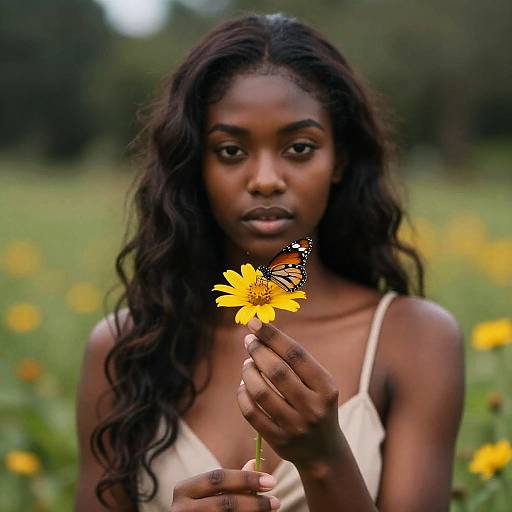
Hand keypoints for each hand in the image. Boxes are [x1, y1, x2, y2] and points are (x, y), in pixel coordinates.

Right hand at [170, 459, 280, 510]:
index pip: (218, 478)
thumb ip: (230, 482)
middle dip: (254, 501)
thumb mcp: (210, 493)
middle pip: (225, 503)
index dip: (246, 478)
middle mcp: (181, 509)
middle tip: (276, 501)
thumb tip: (254, 462)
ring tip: (269, 510)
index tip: (270, 481)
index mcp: (184, 490)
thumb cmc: (200, 509)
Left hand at [238, 318, 342, 470]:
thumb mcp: (319, 384)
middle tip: (249, 341)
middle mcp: (313, 407)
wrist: (323, 451)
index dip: (272, 335)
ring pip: (260, 392)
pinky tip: (244, 385)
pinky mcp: (278, 440)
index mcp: (326, 388)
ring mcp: (295, 426)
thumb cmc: (316, 404)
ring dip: (248, 372)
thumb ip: (296, 362)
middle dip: (258, 351)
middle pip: (276, 371)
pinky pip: (251, 412)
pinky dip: (243, 394)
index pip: (295, 354)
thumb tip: (262, 333)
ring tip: (247, 363)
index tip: (255, 322)